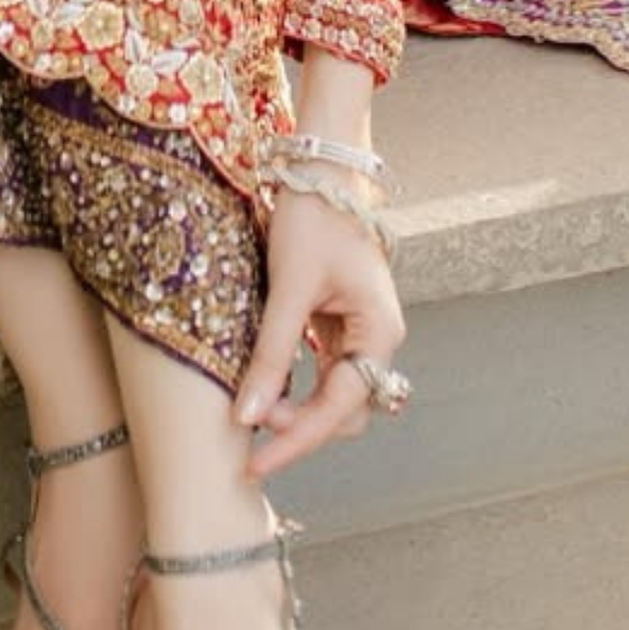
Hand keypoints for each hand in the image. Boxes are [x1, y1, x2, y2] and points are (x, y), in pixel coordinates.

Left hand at [234, 189, 405, 481]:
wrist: (323, 165)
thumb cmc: (314, 217)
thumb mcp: (289, 288)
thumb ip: (273, 356)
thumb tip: (249, 418)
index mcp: (379, 332)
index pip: (339, 410)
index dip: (297, 441)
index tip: (256, 464)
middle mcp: (378, 338)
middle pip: (344, 411)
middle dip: (299, 427)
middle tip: (249, 428)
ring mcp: (361, 330)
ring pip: (334, 394)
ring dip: (297, 409)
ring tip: (254, 412)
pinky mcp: (341, 321)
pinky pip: (324, 370)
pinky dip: (297, 384)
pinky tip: (268, 387)